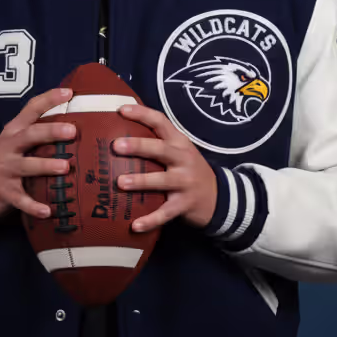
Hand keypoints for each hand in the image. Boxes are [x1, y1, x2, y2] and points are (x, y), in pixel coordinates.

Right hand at [0, 87, 76, 219]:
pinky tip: (48, 211)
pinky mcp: (5, 192)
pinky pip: (21, 200)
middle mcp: (9, 146)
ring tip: (65, 168)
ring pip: (26, 166)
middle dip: (50, 132)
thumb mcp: (17, 140)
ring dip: (46, 166)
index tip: (69, 92)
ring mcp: (6, 169)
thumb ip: (39, 130)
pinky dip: (34, 206)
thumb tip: (78, 120)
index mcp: (15, 130)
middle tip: (72, 131)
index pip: (31, 109)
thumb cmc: (8, 159)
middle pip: (30, 136)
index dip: (49, 99)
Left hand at [113, 104, 217, 232]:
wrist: (220, 197)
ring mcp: (186, 182)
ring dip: (141, 181)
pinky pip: (166, 213)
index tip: (120, 110)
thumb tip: (119, 134)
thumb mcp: (179, 151)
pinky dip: (150, 220)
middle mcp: (183, 159)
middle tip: (116, 146)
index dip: (141, 114)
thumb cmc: (188, 170)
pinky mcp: (185, 204)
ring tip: (120, 183)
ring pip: (162, 180)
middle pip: (161, 149)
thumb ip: (157, 143)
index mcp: (179, 142)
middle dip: (138, 146)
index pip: (161, 122)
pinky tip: (134, 226)